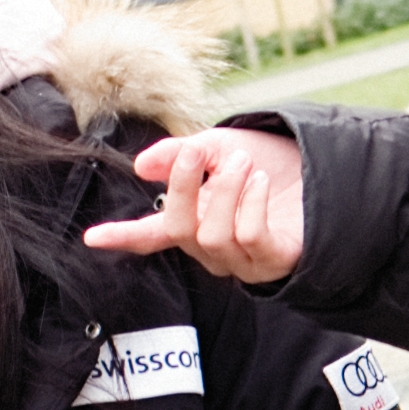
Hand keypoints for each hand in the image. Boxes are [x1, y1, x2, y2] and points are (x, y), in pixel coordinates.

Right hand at [85, 130, 310, 285]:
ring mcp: (240, 260)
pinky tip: (260, 183)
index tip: (90, 236)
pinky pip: (249, 237)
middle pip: (178, 228)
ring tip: (244, 164)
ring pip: (213, 234)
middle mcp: (211, 247)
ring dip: (227, 191)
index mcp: (191, 221)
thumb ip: (181, 155)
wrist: (318, 171)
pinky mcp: (271, 261)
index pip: (150, 234)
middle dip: (183, 186)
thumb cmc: (264, 164)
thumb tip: (142, 167)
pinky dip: (251, 204)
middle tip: (198, 150)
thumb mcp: (218, 147)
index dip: (121, 236)